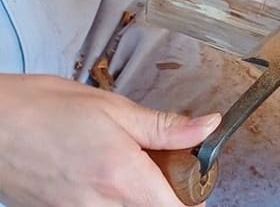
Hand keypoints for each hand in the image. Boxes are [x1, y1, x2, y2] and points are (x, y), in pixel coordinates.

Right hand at [0, 75, 220, 206]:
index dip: (194, 198)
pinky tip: (106, 174)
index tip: (198, 179)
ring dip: (139, 197)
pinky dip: (112, 200)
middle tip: (169, 169)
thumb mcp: (114, 108)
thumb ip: (166, 126)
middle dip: (168, 197)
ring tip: (135, 167)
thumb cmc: (45, 108)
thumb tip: (208, 126)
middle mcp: (100, 205)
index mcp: (122, 176)